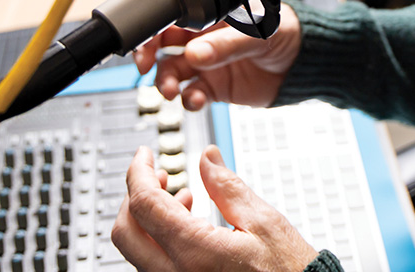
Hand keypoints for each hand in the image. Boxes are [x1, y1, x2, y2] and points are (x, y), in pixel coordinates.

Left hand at [112, 145, 316, 271]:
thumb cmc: (288, 271)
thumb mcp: (263, 221)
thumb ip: (227, 187)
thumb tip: (207, 158)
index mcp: (195, 254)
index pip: (145, 205)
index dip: (138, 173)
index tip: (144, 155)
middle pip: (125, 232)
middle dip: (135, 196)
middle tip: (156, 174)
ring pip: (136, 249)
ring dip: (148, 216)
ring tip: (181, 196)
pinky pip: (152, 263)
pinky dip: (159, 236)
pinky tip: (186, 221)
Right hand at [133, 4, 301, 110]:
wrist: (303, 64)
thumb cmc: (285, 34)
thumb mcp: (258, 34)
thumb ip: (227, 44)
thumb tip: (194, 53)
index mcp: (210, 19)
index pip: (172, 21)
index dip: (153, 32)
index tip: (145, 47)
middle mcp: (204, 41)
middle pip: (163, 49)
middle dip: (150, 59)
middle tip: (145, 70)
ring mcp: (209, 66)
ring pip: (174, 74)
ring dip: (167, 82)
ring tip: (172, 91)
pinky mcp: (217, 89)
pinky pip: (193, 95)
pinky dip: (189, 100)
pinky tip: (195, 101)